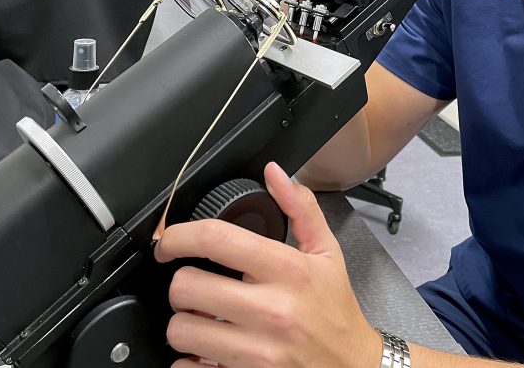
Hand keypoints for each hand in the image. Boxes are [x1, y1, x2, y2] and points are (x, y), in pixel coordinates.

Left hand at [155, 162, 380, 366]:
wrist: (353, 367)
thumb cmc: (336, 311)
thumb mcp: (326, 252)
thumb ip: (300, 208)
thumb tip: (274, 174)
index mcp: (288, 270)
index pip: (216, 239)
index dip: (179, 236)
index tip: (170, 242)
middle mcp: (271, 310)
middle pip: (186, 286)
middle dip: (182, 284)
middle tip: (196, 285)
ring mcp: (257, 351)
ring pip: (181, 330)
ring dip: (184, 322)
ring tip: (203, 318)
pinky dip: (189, 359)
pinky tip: (209, 348)